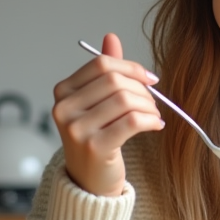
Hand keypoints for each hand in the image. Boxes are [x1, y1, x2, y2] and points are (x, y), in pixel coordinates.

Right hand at [52, 32, 162, 196]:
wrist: (89, 182)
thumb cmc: (96, 138)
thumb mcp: (97, 102)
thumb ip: (104, 72)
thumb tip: (111, 38)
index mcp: (63, 92)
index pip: (101, 65)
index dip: (131, 68)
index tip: (150, 78)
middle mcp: (64, 109)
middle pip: (114, 81)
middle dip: (142, 89)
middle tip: (154, 102)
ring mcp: (76, 129)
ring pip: (125, 100)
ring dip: (148, 106)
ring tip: (154, 115)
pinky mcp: (94, 147)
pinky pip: (131, 121)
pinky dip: (150, 120)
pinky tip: (156, 125)